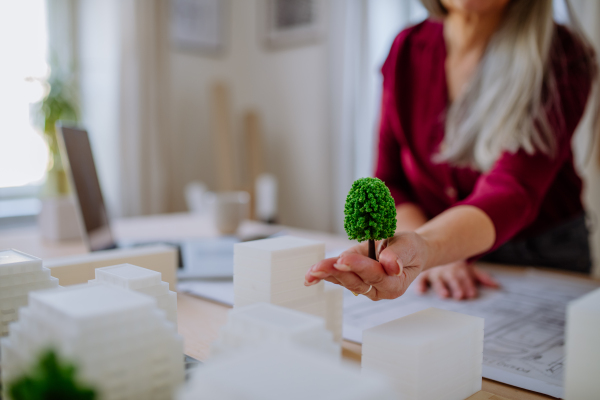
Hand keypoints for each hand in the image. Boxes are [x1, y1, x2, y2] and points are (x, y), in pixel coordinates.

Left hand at [304, 232, 430, 300]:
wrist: (408, 252)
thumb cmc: (410, 249)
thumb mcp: (409, 247)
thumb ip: (399, 255)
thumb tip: (390, 265)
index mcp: (395, 284)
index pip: (375, 275)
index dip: (359, 266)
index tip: (344, 258)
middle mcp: (379, 290)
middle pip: (356, 281)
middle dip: (337, 272)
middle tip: (320, 267)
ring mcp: (366, 287)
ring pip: (345, 281)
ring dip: (327, 275)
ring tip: (311, 272)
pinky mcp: (355, 279)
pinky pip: (339, 278)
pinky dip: (325, 275)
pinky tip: (310, 277)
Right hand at [414, 260, 498, 299]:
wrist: (437, 246)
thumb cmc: (456, 263)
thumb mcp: (469, 267)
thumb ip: (482, 276)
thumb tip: (496, 285)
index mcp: (459, 269)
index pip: (465, 277)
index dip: (469, 285)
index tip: (472, 294)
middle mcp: (448, 270)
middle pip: (453, 279)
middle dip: (457, 286)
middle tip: (460, 295)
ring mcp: (435, 272)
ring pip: (438, 279)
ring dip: (441, 287)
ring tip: (444, 295)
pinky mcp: (424, 273)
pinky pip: (421, 279)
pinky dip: (420, 285)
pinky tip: (421, 292)